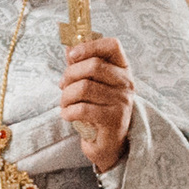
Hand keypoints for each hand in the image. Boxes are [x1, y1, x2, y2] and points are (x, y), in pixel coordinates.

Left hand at [60, 34, 133, 174]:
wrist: (108, 143)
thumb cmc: (97, 109)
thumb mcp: (92, 84)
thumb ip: (82, 65)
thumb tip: (69, 47)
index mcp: (122, 69)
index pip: (112, 45)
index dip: (89, 45)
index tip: (72, 55)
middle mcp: (126, 83)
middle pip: (93, 66)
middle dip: (70, 74)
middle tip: (63, 86)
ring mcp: (122, 102)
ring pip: (84, 88)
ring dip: (66, 96)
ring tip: (65, 103)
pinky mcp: (113, 120)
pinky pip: (82, 109)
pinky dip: (68, 112)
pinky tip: (68, 115)